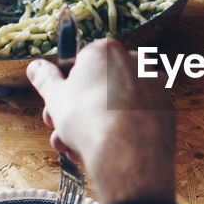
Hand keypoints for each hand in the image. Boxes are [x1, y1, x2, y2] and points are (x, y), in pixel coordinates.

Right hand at [26, 39, 175, 203]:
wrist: (127, 153)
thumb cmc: (88, 120)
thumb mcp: (55, 97)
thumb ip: (45, 79)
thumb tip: (36, 67)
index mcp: (106, 50)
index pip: (80, 64)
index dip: (65, 90)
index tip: (57, 107)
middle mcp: (135, 61)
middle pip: (99, 86)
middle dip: (77, 112)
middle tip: (61, 131)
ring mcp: (154, 85)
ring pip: (117, 105)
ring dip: (95, 126)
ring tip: (77, 148)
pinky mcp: (166, 108)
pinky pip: (137, 117)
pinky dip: (122, 131)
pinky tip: (105, 150)